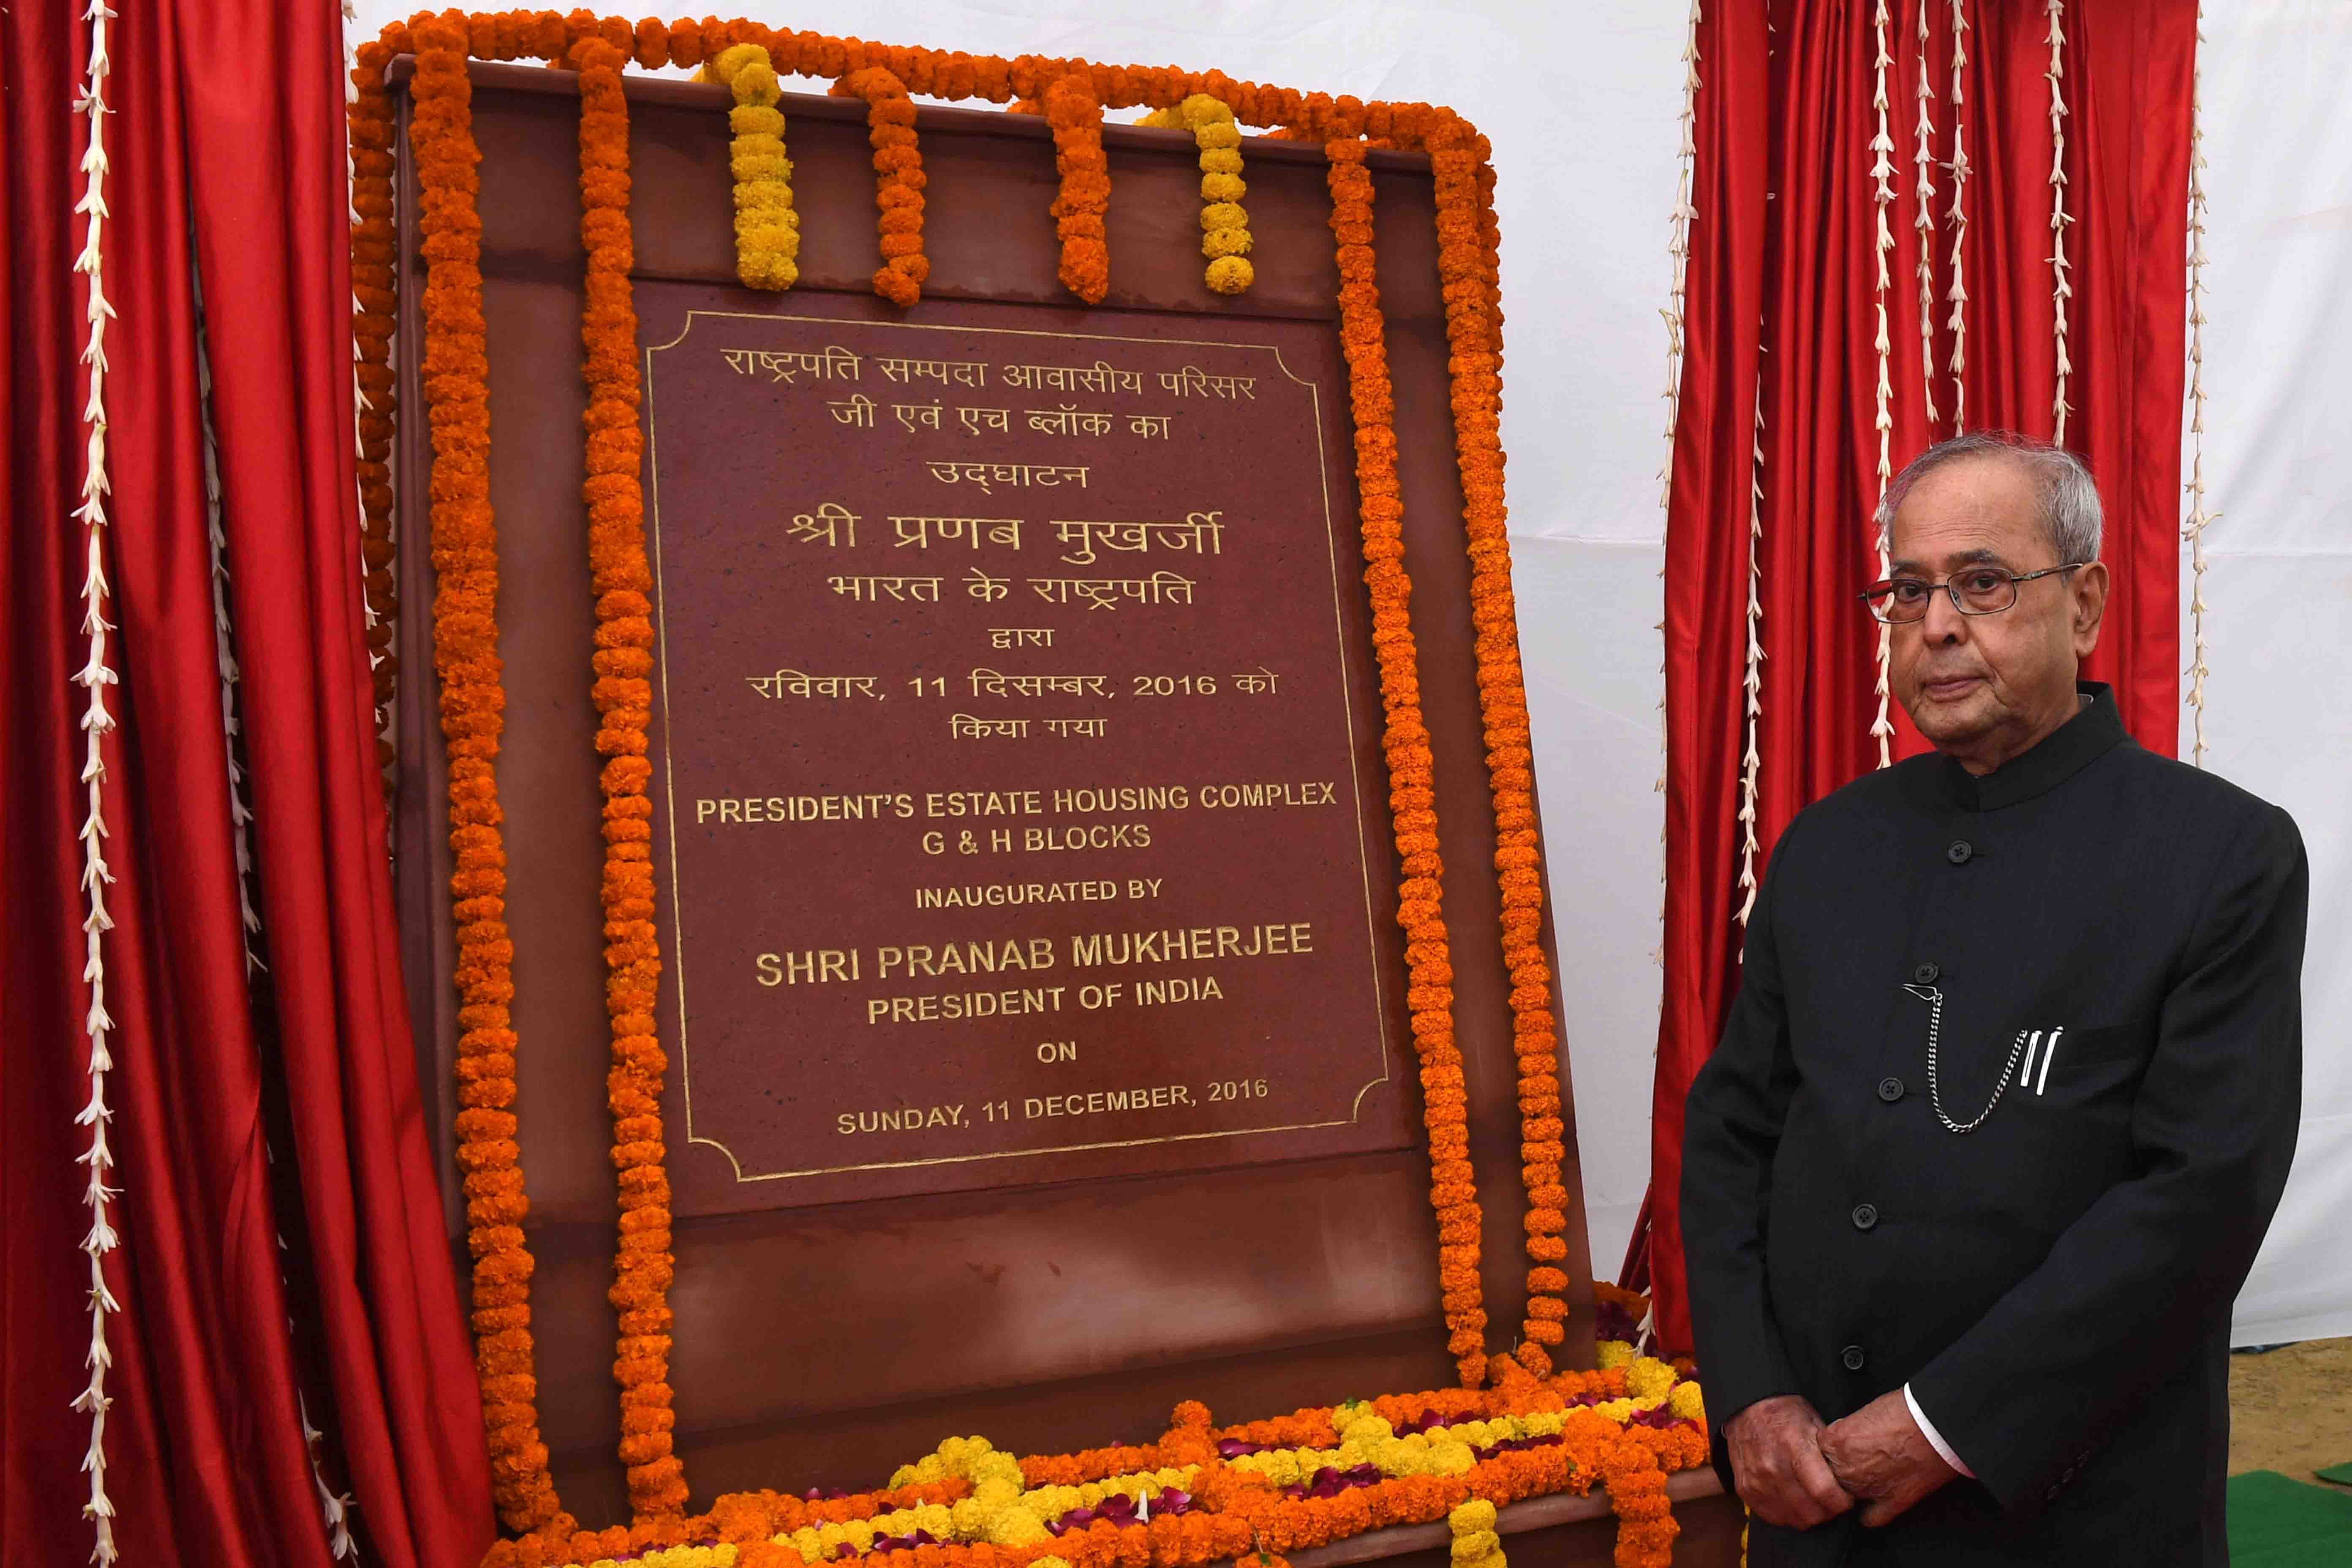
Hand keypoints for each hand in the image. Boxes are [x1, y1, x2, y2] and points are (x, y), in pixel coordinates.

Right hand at [1721, 1394, 1855, 1529]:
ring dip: (1809, 1515)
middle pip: (1810, 1512)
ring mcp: (1756, 1481)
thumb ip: (1829, 1452)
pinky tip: (1794, 1500)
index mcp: (1793, 1446)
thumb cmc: (1785, 1414)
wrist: (1746, 1410)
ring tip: (1813, 1501)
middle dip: (1828, 1512)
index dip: (1841, 1502)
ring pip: (1794, 1519)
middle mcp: (1772, 1467)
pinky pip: (1774, 1517)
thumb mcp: (1814, 1422)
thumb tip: (1850, 1477)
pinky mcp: (1745, 1490)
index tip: (1847, 1499)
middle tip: (1832, 1502)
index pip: (1823, 1491)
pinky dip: (1788, 1514)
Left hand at [1818, 1391, 1959, 1527]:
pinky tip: (1871, 1504)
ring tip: (1867, 1475)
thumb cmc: (1904, 1411)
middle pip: (1828, 1474)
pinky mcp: (1891, 1502)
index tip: (1839, 1446)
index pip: (1817, 1450)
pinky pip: (1868, 1518)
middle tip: (1856, 1459)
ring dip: (1852, 1488)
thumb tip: (1843, 1439)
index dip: (1830, 1447)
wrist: (1937, 1426)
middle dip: (1838, 1468)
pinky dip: (1868, 1513)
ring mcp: (1867, 1488)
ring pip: (1844, 1497)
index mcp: (1836, 1442)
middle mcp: (1846, 1468)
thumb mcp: (1863, 1413)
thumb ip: (1845, 1431)